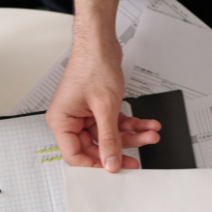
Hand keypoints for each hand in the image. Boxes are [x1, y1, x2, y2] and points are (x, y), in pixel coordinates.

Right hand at [47, 0, 159, 172]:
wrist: (101, 41)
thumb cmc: (93, 64)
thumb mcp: (105, 107)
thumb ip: (109, 139)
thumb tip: (111, 163)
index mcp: (62, 121)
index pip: (74, 156)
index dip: (95, 165)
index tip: (113, 169)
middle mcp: (71, 119)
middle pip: (96, 147)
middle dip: (121, 149)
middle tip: (137, 158)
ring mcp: (85, 114)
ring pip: (110, 135)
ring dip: (132, 136)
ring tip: (149, 135)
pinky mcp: (98, 108)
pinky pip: (115, 123)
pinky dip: (131, 124)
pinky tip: (146, 125)